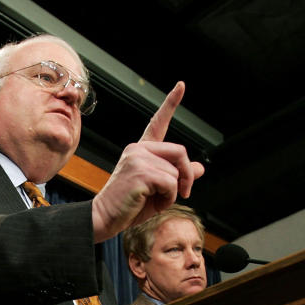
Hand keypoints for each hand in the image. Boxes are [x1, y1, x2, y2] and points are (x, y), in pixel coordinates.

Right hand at [90, 82, 205, 240]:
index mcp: (140, 151)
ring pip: (176, 171)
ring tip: (156, 200)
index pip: (157, 123)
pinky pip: (170, 183)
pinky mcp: (140, 172)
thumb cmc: (129, 206)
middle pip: (180, 152)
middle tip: (185, 192)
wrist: (104, 218)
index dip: (171, 104)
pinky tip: (153, 202)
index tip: (181, 85)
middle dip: (187, 174)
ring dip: (174, 192)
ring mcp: (137, 159)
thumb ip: (177, 177)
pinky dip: (168, 198)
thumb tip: (200, 169)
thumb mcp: (158, 190)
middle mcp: (138, 150)